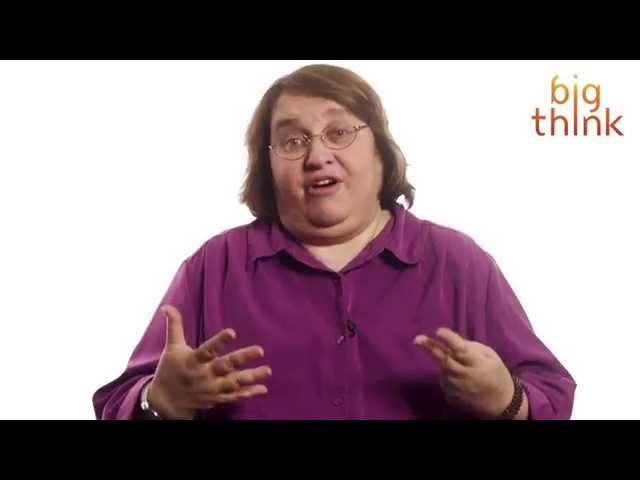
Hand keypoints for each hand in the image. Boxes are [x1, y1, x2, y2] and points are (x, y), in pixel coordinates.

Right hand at [147, 304, 271, 419]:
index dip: (219, 341)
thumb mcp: (172, 347)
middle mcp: (204, 375)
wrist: (165, 402)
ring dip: (251, 377)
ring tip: (267, 370)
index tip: (232, 332)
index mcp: (193, 361)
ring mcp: (211, 389)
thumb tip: (167, 306)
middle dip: (242, 358)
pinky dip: (248, 393)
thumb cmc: (170, 370)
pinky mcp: (216, 398)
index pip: (207, 350)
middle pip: (225, 366)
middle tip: (259, 350)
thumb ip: (175, 326)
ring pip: (233, 383)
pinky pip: (234, 397)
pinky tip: (263, 388)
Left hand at [414, 328, 516, 418]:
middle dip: (430, 348)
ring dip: (443, 365)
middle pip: (444, 360)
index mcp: (477, 362)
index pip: (460, 349)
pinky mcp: (453, 398)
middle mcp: (466, 376)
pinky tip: (456, 378)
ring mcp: (458, 389)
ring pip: (442, 371)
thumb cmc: (495, 373)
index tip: (439, 331)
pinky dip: (446, 377)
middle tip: (417, 339)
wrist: (501, 402)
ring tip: (456, 365)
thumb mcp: (490, 355)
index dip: (449, 339)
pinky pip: (443, 383)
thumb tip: (450, 341)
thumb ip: (471, 347)